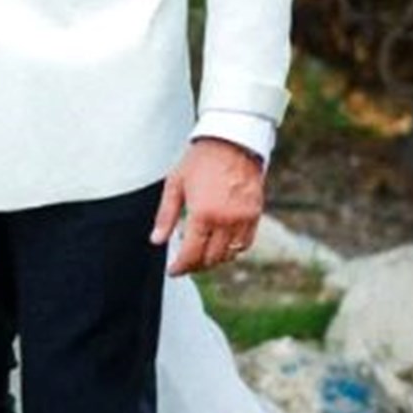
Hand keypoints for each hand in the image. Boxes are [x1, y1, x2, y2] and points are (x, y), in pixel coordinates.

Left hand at [151, 138, 263, 275]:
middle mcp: (225, 220)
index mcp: (203, 214)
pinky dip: (233, 250)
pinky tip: (221, 245)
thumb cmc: (200, 160)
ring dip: (214, 259)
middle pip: (211, 258)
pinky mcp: (255, 214)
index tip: (173, 271)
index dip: (181, 267)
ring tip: (201, 255)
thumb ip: (166, 216)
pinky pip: (246, 243)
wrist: (232, 141)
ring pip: (230, 254)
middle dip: (196, 265)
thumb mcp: (175, 185)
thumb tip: (156, 241)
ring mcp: (243, 218)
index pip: (192, 254)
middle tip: (185, 263)